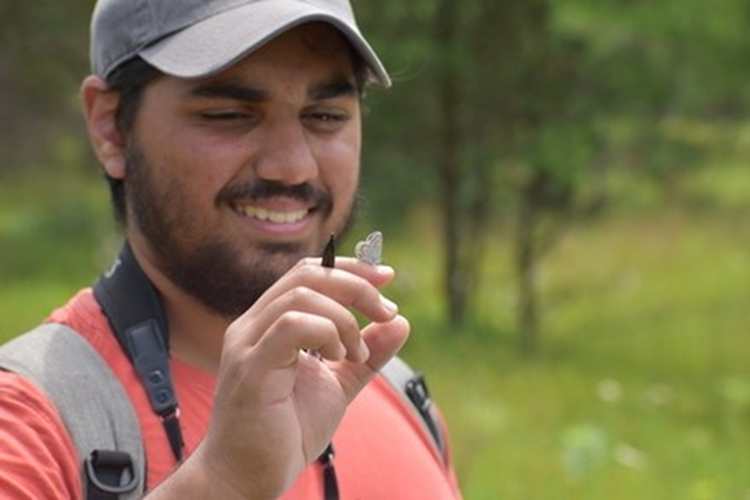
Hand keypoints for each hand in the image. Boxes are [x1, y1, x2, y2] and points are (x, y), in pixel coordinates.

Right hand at [190, 257, 408, 497]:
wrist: (248, 479)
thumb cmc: (286, 432)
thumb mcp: (338, 385)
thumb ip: (367, 355)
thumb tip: (401, 322)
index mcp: (270, 323)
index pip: (308, 273)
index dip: (350, 269)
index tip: (386, 278)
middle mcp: (253, 326)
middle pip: (307, 275)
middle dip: (356, 286)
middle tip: (386, 312)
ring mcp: (248, 344)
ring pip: (300, 296)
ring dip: (343, 318)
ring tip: (356, 353)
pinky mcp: (250, 368)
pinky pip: (289, 326)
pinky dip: (325, 332)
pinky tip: (339, 358)